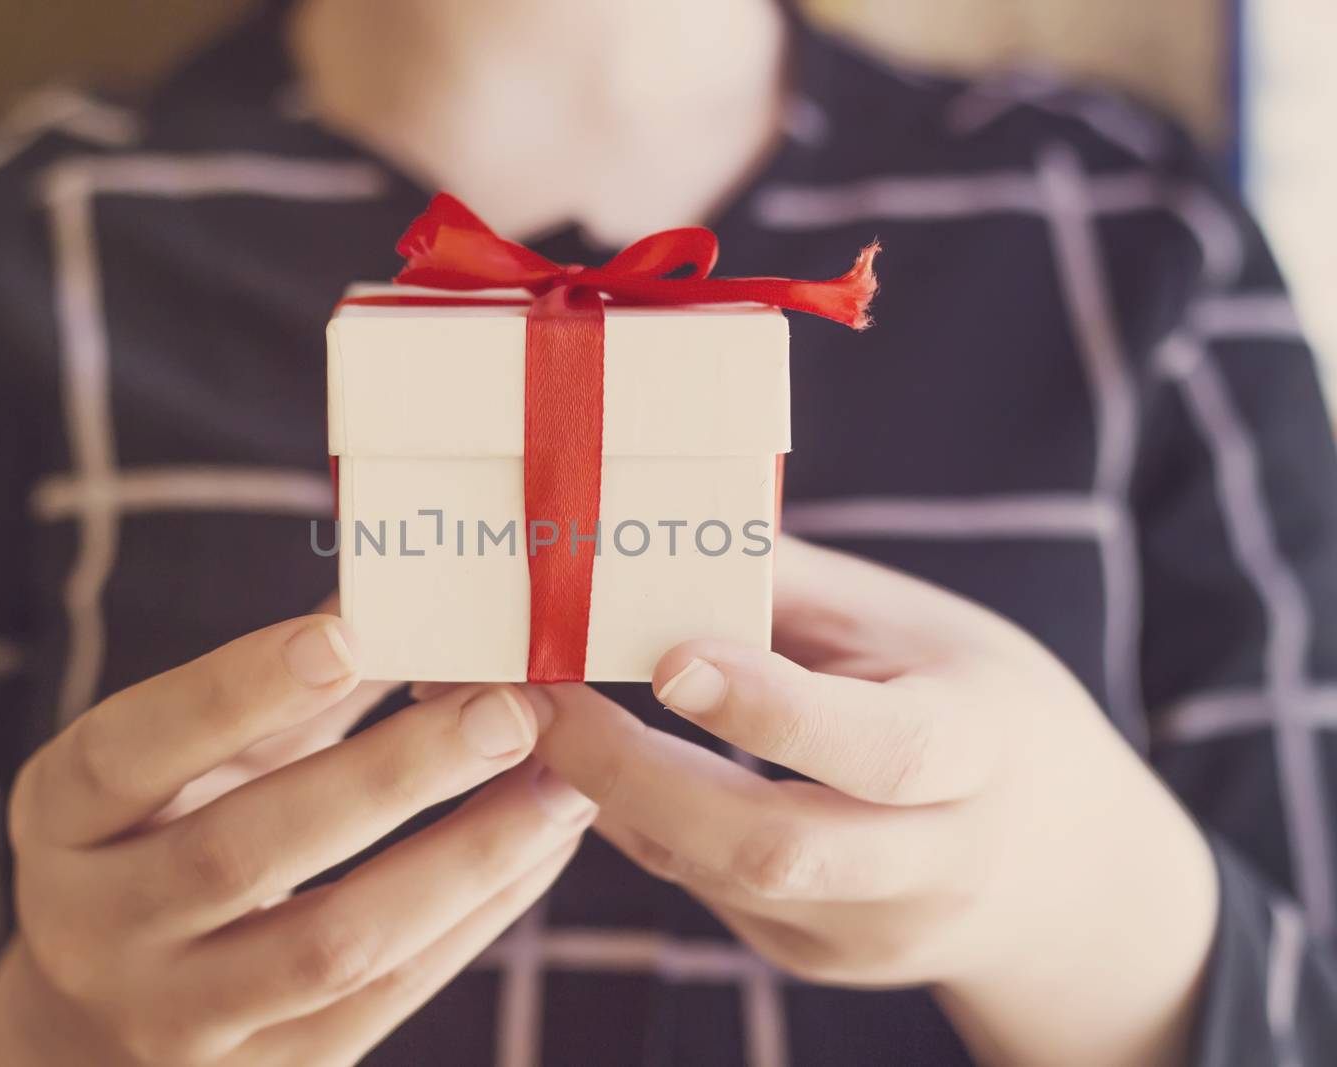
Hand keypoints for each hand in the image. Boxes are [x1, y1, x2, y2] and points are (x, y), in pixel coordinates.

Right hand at [0, 612, 594, 1066]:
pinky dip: (476, 920)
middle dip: (388, 776)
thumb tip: (407, 598)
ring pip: (329, 947)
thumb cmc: (171, 828)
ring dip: (462, 859)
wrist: (111, 1008)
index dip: (237, 690)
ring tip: (559, 785)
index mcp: (63, 814)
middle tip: (507, 709)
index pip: (132, 749)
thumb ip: (283, 685)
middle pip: (240, 854)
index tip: (351, 634)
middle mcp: (95, 925)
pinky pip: (385, 1001)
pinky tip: (540, 848)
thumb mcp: (192, 752)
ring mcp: (176, 1018)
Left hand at [528, 537, 1217, 1066]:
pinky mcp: (815, 958)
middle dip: (637, 772)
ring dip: (610, 794)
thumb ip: (793, 585)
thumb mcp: (919, 629)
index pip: (882, 750)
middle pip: (775, 846)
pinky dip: (635, 822)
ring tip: (536, 715)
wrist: (1063, 874)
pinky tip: (592, 761)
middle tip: (543, 697)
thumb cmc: (976, 707)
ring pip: (715, 876)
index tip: (667, 658)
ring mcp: (871, 931)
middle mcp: (933, 862)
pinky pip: (703, 891)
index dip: (771, 709)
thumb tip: (662, 516)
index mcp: (979, 751)